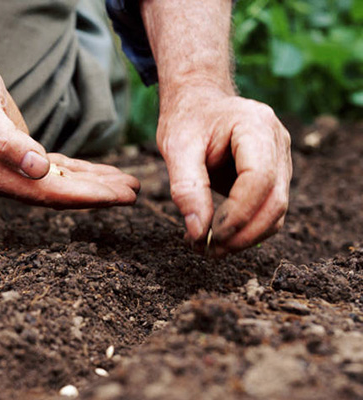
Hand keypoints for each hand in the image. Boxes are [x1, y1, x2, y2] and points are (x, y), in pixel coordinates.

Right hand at [0, 55, 139, 207]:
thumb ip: (8, 143)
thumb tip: (38, 169)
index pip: (48, 193)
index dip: (84, 196)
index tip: (116, 197)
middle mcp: (5, 180)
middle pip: (59, 194)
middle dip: (97, 194)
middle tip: (133, 194)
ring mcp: (13, 172)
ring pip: (62, 184)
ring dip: (94, 184)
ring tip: (127, 185)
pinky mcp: (22, 159)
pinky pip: (57, 171)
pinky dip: (81, 173)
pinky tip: (101, 174)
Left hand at [158, 89, 291, 255]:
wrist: (198, 103)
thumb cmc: (187, 119)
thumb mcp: (176, 147)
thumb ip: (186, 188)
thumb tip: (197, 232)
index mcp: (256, 126)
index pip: (259, 179)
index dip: (236, 214)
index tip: (206, 235)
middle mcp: (278, 142)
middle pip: (275, 201)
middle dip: (242, 234)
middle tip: (206, 251)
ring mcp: (281, 160)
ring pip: (276, 212)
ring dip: (245, 238)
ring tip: (207, 248)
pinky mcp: (275, 176)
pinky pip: (267, 211)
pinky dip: (245, 230)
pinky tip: (216, 236)